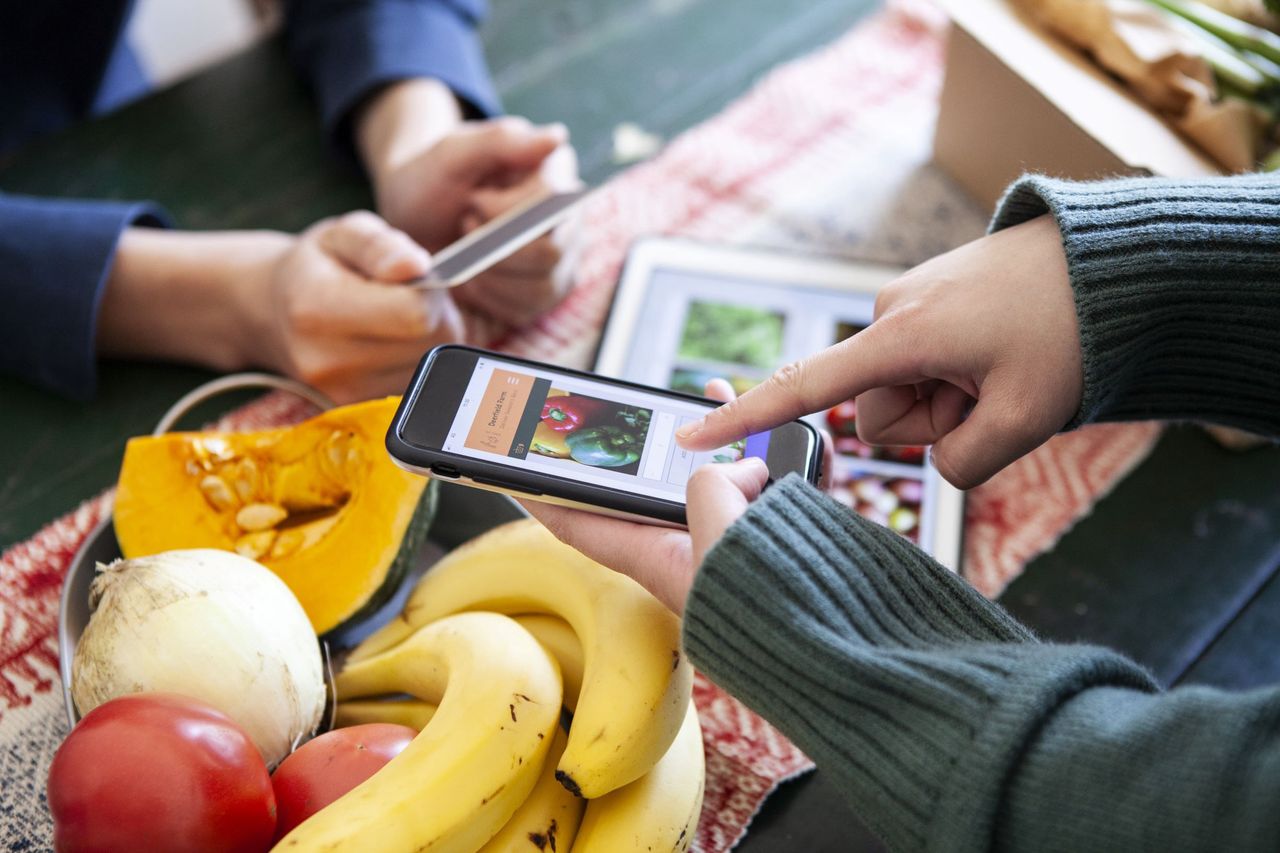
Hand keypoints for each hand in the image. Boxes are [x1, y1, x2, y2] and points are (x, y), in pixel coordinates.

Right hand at [99, 212, 463, 403]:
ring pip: (424, 376)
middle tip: (413, 299)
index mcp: (322, 308)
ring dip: (427, 348)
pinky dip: (413, 370)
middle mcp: (326, 360)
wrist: (263, 308)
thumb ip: (383, 245)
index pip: (420, 316)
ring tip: (395, 321)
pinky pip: (408, 394)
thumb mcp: (345, 232)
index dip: (438, 297)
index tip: (422, 282)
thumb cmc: (313, 263)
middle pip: (430, 349)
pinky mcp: (347, 412)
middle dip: (437, 321)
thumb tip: (420, 267)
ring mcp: (336, 393)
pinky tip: (390, 348)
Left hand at [368, 114, 580, 329]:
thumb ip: (501, 140)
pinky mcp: (545, 292)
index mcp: (554, 173)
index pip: (550, 202)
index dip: (504, 211)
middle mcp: (568, 219)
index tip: (472, 203)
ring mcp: (562, 259)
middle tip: (466, 229)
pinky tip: (472, 280)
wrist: (415, 217)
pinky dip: (490, 300)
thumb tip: (557, 137)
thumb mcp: (453, 152)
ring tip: (467, 255)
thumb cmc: (434, 179)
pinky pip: (528, 311)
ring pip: (542, 287)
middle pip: (550, 252)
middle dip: (494, 250)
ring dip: (490, 277)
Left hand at [521, 379, 769, 613]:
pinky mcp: (777, 540)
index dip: (542, 496)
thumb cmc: (769, 605)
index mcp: (654, 559)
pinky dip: (773, 456)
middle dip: (641, 443)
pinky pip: (769, 487)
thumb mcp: (719, 534)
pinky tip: (788, 435)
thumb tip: (746, 468)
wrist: (835, 641)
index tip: (510, 473)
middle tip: (628, 407)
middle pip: (650, 485)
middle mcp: (688, 551)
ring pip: (714, 478)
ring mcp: (733, 545)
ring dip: (717, 437)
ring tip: (718, 397)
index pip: (577, 524)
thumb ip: (711, 486)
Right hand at [674, 216, 1082, 488]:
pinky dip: (960, 372)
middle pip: (880, 410)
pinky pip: (926, 359)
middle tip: (996, 396)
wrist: (1114, 261)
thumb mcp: (1027, 419)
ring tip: (1005, 367)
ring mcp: (910, 300)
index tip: (690, 435)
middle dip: (932, 421)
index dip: (744, 418)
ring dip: (952, 397)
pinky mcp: (930, 297)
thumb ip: (963, 465)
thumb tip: (934, 465)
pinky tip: (1003, 350)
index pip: (804, 387)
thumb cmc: (1072, 331)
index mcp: (901, 337)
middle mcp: (891, 311)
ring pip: (906, 388)